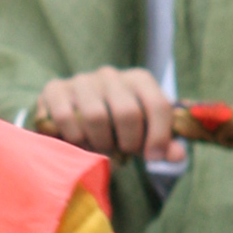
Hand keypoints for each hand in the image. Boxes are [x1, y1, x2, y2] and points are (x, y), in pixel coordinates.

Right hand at [33, 66, 181, 165]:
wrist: (70, 120)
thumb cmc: (112, 130)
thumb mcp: (141, 137)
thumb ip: (162, 146)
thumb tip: (177, 156)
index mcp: (138, 80)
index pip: (158, 104)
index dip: (159, 136)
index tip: (152, 157)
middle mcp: (110, 74)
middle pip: (127, 112)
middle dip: (126, 143)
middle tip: (121, 154)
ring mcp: (81, 80)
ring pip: (95, 117)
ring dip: (98, 144)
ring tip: (98, 149)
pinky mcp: (55, 90)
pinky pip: (67, 118)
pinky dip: (73, 139)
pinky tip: (75, 143)